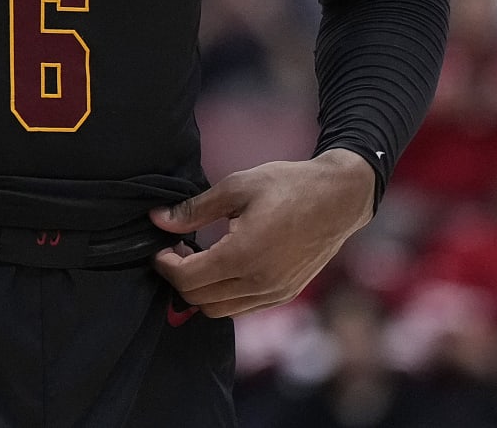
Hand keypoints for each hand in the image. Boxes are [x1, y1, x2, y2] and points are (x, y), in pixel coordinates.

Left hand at [149, 150, 373, 317]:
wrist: (338, 199)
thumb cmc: (288, 186)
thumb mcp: (236, 187)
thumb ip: (194, 209)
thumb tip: (158, 220)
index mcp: (243, 255)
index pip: (187, 279)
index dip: (164, 266)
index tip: (160, 248)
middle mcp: (259, 283)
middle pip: (198, 300)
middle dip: (179, 278)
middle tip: (176, 250)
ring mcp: (274, 293)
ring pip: (218, 310)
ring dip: (200, 291)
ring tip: (198, 258)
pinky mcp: (284, 295)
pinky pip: (241, 308)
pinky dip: (222, 296)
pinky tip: (223, 266)